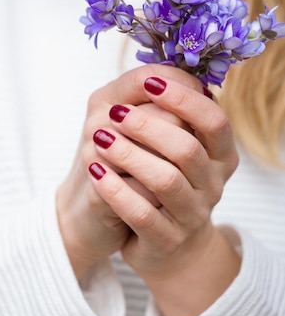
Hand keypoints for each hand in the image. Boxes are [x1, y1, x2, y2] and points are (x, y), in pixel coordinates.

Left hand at [56, 65, 205, 279]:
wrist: (155, 237)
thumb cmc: (160, 175)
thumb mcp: (168, 142)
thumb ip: (165, 109)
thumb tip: (152, 75)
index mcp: (220, 154)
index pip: (214, 121)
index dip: (185, 100)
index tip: (150, 83)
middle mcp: (213, 184)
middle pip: (188, 149)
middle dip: (150, 126)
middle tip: (116, 113)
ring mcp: (192, 215)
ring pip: (166, 181)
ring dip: (130, 155)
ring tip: (99, 138)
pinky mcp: (167, 240)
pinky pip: (143, 215)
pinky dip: (117, 191)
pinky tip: (96, 172)